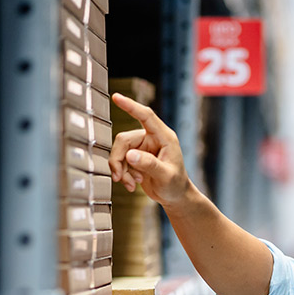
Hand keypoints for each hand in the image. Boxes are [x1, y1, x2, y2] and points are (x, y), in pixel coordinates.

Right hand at [109, 93, 191, 207]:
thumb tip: (130, 155)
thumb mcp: (165, 176)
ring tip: (131, 184)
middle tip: (119, 177)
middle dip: (118, 160)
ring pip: (120, 151)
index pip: (146, 116)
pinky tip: (132, 184)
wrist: (175, 197)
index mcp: (164, 137)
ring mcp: (143, 147)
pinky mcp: (136, 157)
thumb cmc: (176, 185)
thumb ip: (149, 164)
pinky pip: (121, 161)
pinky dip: (123, 174)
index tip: (117, 97)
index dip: (131, 106)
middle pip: (124, 140)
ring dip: (121, 170)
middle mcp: (152, 139)